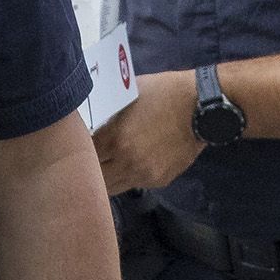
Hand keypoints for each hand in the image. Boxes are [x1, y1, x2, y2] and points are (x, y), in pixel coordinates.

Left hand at [86, 83, 200, 197]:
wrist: (202, 106)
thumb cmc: (164, 93)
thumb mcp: (127, 96)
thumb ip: (106, 114)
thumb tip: (87, 121)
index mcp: (114, 139)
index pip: (82, 157)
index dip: (78, 153)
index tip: (76, 148)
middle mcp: (126, 161)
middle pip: (94, 178)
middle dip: (89, 170)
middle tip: (86, 162)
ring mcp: (143, 174)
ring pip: (113, 187)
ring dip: (107, 178)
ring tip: (106, 166)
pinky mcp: (159, 180)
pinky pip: (135, 184)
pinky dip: (129, 176)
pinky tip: (133, 162)